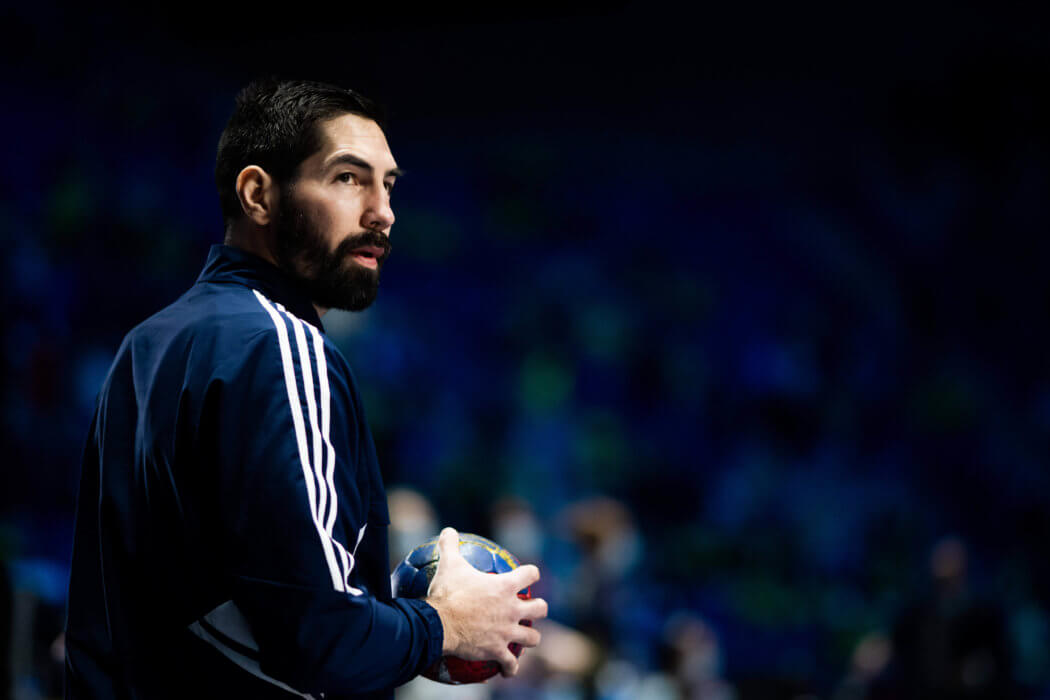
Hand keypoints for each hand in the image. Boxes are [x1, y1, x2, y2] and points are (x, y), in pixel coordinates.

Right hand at [425, 527, 548, 676]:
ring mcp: (507, 632)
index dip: (532, 574)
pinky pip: (511, 664)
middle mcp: (512, 609)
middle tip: (531, 609)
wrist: (439, 623)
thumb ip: (451, 546)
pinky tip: (508, 671)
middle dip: (539, 608)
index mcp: (505, 586)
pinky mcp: (498, 650)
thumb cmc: (447, 592)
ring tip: (524, 639)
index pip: (531, 575)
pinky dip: (510, 668)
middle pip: (540, 608)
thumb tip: (447, 530)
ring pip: (532, 638)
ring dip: (529, 638)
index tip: (529, 576)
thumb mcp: (449, 564)